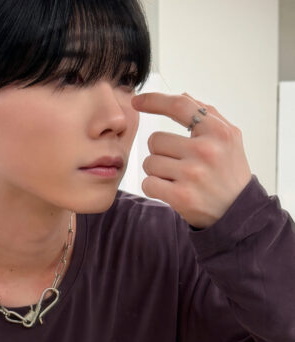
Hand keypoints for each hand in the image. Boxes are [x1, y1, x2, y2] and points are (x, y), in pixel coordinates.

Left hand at [131, 92, 251, 228]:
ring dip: (157, 171)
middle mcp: (205, 150)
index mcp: (218, 131)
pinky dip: (154, 187)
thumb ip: (207, 115)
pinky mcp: (180, 196)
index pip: (179, 105)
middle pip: (155, 140)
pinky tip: (171, 190)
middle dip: (160, 152)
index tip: (137, 101)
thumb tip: (182, 95)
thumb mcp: (229, 139)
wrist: (238, 212)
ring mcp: (192, 173)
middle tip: (178, 164)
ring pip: (149, 163)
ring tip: (177, 178)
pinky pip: (148, 183)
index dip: (153, 101)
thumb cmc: (229, 172)